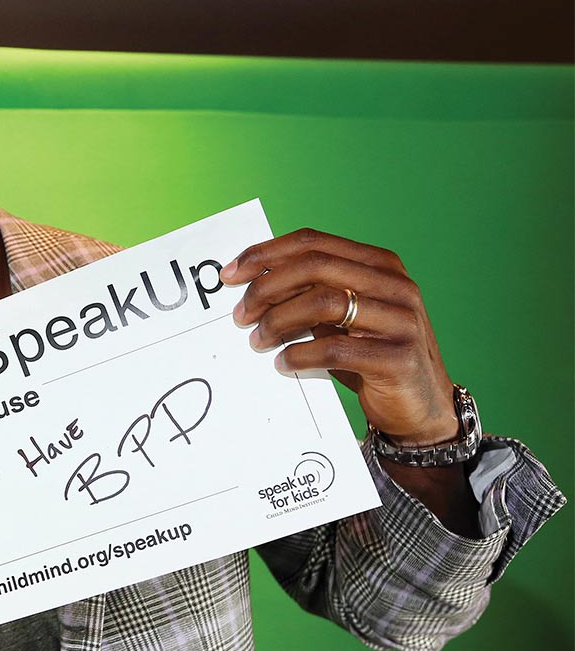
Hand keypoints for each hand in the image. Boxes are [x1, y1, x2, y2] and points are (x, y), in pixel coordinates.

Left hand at [222, 228, 458, 444]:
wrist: (421, 408)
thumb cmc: (370, 357)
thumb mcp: (342, 319)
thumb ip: (311, 295)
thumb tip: (253, 285)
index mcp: (380, 265)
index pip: (314, 243)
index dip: (267, 254)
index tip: (230, 274)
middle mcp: (395, 285)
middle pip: (315, 267)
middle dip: (266, 288)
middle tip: (240, 315)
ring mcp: (401, 320)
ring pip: (323, 302)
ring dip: (278, 321)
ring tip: (257, 341)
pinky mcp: (398, 357)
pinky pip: (335, 348)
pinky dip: (299, 355)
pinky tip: (283, 364)